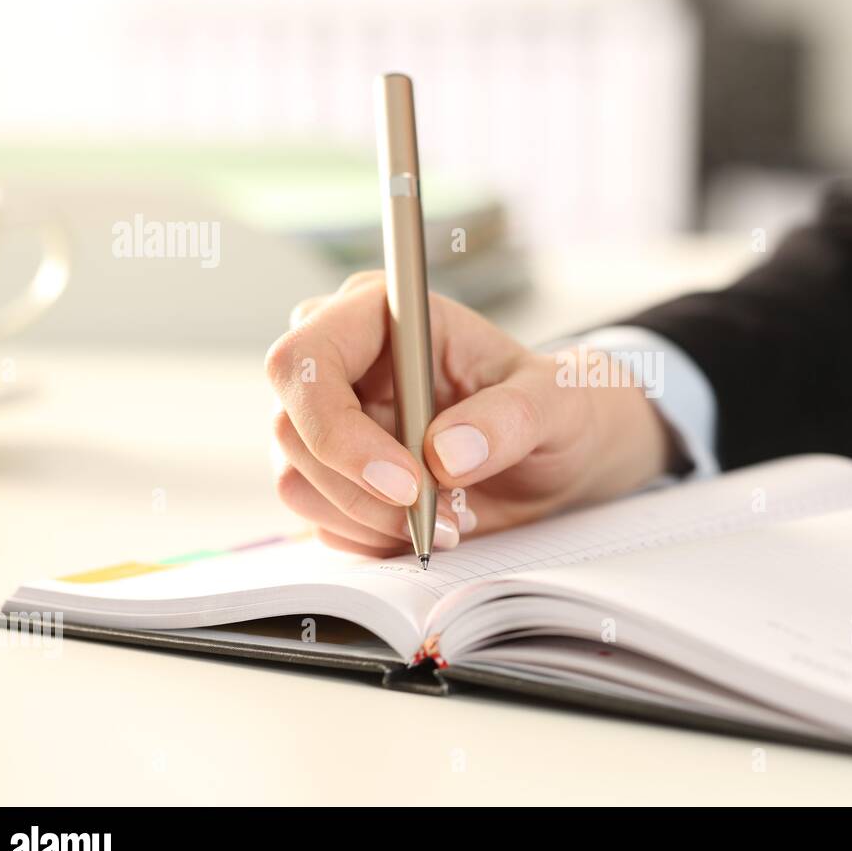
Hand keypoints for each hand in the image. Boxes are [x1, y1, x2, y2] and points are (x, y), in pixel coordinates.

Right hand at [266, 272, 673, 555]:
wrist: (559, 453)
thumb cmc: (555, 406)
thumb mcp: (556, 403)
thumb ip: (508, 419)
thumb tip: (444, 453)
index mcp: (379, 313)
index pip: (304, 362)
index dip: (338, 430)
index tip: (408, 484)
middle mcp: (343, 362)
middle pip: (292, 431)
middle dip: (365, 490)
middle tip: (447, 517)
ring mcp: (330, 421)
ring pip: (298, 482)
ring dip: (372, 519)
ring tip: (452, 520)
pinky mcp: (334, 474)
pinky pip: (321, 519)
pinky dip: (373, 537)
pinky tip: (429, 525)